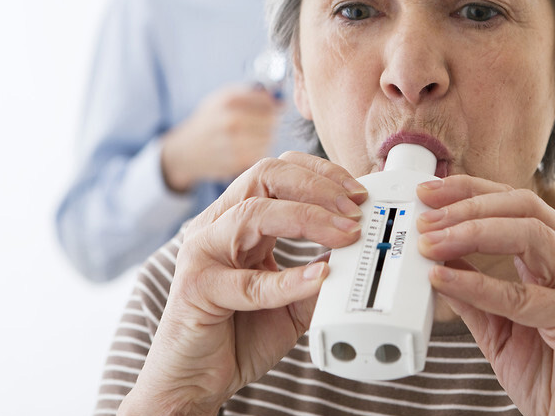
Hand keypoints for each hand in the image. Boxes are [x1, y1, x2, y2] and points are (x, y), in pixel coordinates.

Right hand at [120, 152, 366, 415]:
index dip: (321, 174)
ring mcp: (202, 253)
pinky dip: (289, 280)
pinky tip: (319, 279)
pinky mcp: (197, 288)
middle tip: (355, 209)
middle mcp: (216, 226)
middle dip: (318, 185)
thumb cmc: (238, 336)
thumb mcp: (292, 300)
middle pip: (265, 175)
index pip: (278, 172)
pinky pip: (248, 281)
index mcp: (237, 220)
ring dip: (308, 218)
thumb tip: (356, 249)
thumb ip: (318, 272)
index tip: (358, 194)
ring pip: (253, 213)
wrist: (196, 381)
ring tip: (345, 234)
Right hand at [161, 85, 282, 192]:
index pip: (268, 101)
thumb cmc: (210, 120)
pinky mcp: (237, 161)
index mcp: (229, 100)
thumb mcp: (223, 98)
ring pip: (269, 137)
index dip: (273, 105)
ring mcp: (234, 142)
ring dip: (266, 136)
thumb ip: (252, 94)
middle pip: (271, 119)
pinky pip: (262, 152)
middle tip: (262, 124)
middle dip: (271, 121)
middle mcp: (231, 120)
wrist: (185, 151)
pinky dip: (258, 150)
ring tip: (253, 136)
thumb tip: (282, 101)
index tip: (270, 108)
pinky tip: (247, 147)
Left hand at [416, 176, 554, 415]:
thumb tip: (438, 262)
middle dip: (469, 204)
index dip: (473, 191)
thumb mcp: (502, 327)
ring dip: (472, 232)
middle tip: (427, 216)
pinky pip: (522, 296)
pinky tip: (444, 280)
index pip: (518, 203)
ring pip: (530, 234)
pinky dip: (478, 284)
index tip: (431, 193)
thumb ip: (475, 294)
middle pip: (525, 205)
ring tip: (431, 243)